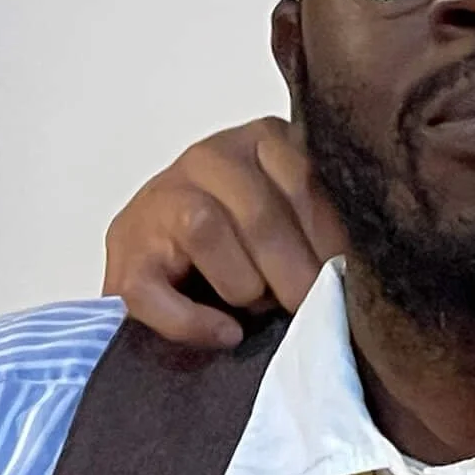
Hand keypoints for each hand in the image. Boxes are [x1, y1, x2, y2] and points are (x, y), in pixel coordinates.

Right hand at [102, 118, 347, 347]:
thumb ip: (318, 227)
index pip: (302, 177)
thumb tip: (351, 273)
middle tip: (311, 307)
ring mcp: (160, 199)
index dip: (327, 235)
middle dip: (292, 270)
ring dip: (244, 282)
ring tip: (259, 309)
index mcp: (260, 141)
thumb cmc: (253, 242)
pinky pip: (152, 289)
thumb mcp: (296, 218)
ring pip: (203, 227)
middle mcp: (208, 157)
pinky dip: (192, 320)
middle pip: (257, 210)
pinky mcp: (124, 252)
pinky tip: (226, 333)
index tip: (344, 275)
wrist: (171, 258)